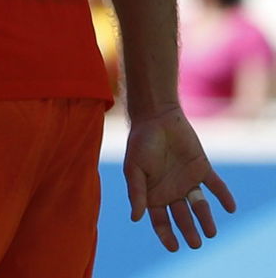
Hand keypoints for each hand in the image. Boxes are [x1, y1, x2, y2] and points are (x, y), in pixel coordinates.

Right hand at [124, 106, 235, 250]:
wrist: (156, 116)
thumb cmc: (140, 142)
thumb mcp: (134, 168)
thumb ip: (137, 192)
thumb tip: (136, 218)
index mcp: (153, 194)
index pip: (161, 221)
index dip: (167, 235)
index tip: (174, 247)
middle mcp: (172, 191)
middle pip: (182, 217)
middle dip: (189, 231)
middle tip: (196, 243)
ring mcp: (188, 180)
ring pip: (199, 205)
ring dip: (206, 219)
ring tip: (211, 232)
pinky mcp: (201, 168)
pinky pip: (215, 185)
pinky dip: (224, 196)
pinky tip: (230, 207)